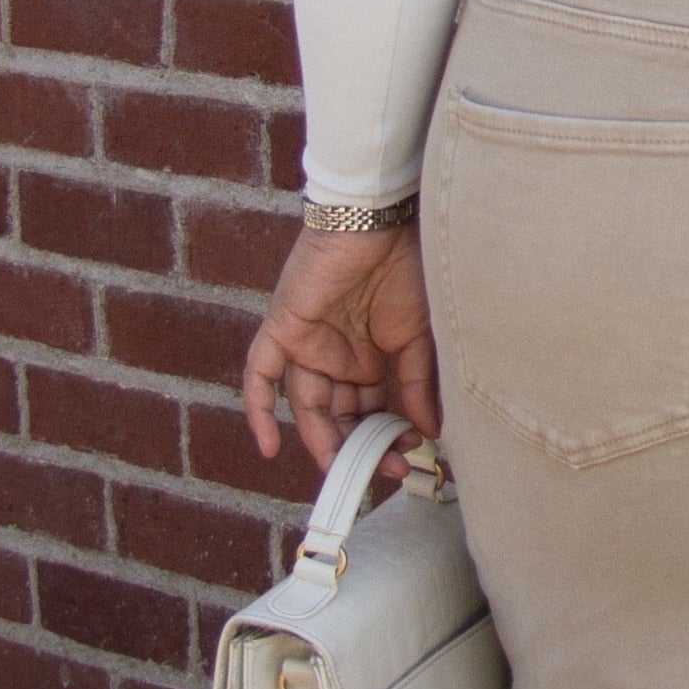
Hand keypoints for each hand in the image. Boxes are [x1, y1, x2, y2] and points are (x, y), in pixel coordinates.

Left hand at [241, 222, 444, 473]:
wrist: (380, 220)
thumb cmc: (407, 267)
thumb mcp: (419, 337)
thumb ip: (417, 384)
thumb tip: (429, 431)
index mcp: (370, 357)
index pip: (372, 411)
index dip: (388, 437)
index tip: (412, 454)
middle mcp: (336, 355)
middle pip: (339, 415)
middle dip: (362, 446)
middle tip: (388, 468)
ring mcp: (307, 344)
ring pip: (305, 405)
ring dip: (325, 438)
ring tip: (348, 465)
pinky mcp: (283, 328)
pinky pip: (260, 374)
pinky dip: (258, 409)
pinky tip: (268, 447)